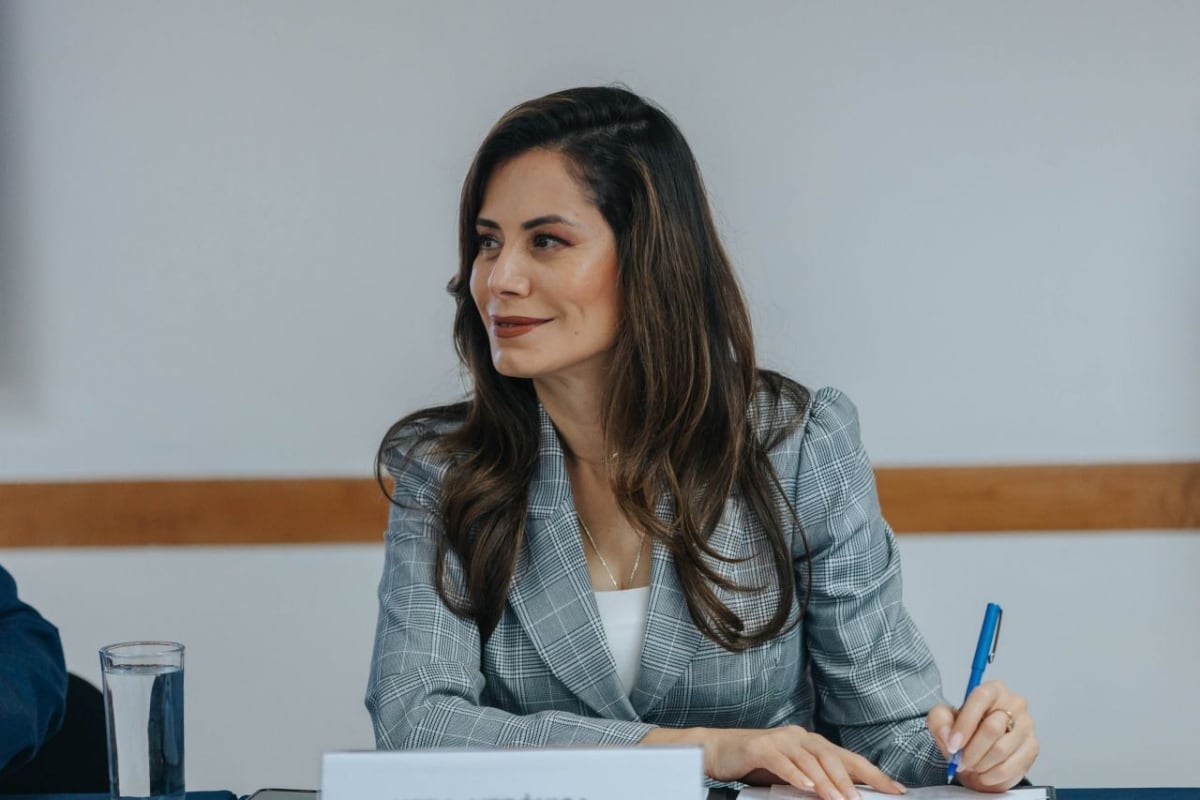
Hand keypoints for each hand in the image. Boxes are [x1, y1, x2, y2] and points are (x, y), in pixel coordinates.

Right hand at [647, 725, 905, 799]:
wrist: (717, 750)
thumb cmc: (756, 764)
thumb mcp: (791, 772)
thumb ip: (815, 779)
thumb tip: (845, 794)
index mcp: (811, 742)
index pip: (848, 758)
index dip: (874, 773)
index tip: (897, 790)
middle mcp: (799, 736)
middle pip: (833, 756)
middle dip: (854, 780)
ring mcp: (780, 739)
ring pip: (811, 760)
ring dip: (828, 782)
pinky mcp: (760, 747)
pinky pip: (782, 761)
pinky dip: (796, 774)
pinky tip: (808, 787)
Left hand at [926, 680, 1038, 791]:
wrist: (979, 754)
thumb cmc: (964, 734)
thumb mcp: (943, 722)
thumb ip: (940, 721)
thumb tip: (948, 734)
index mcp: (992, 690)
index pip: (981, 698)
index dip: (965, 723)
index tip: (953, 744)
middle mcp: (1014, 703)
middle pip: (993, 727)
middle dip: (972, 750)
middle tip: (961, 761)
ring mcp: (1027, 725)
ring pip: (1002, 749)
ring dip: (981, 764)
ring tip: (972, 766)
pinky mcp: (1032, 747)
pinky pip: (1012, 766)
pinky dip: (994, 775)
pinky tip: (985, 774)